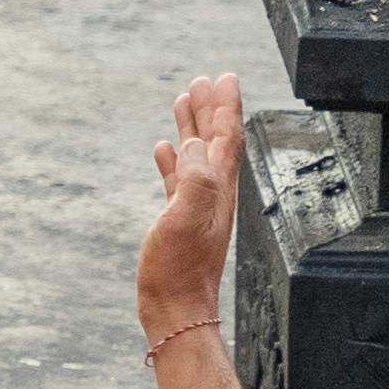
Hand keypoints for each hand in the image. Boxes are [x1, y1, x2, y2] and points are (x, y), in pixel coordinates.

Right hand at [136, 73, 241, 331]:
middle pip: (214, 141)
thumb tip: (189, 145)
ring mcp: (197, 207)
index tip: (223, 78)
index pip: (226, 138)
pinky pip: (179, 177)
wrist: (175, 310)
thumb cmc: (178, 271)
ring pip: (196, 155)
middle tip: (205, 81)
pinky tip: (163, 149)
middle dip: (211, 109)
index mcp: (218, 190)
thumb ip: (194, 181)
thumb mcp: (185, 220)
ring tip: (184, 101)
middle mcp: (213, 194)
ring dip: (192, 128)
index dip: (225, 107)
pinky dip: (173, 158)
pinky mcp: (179, 219)